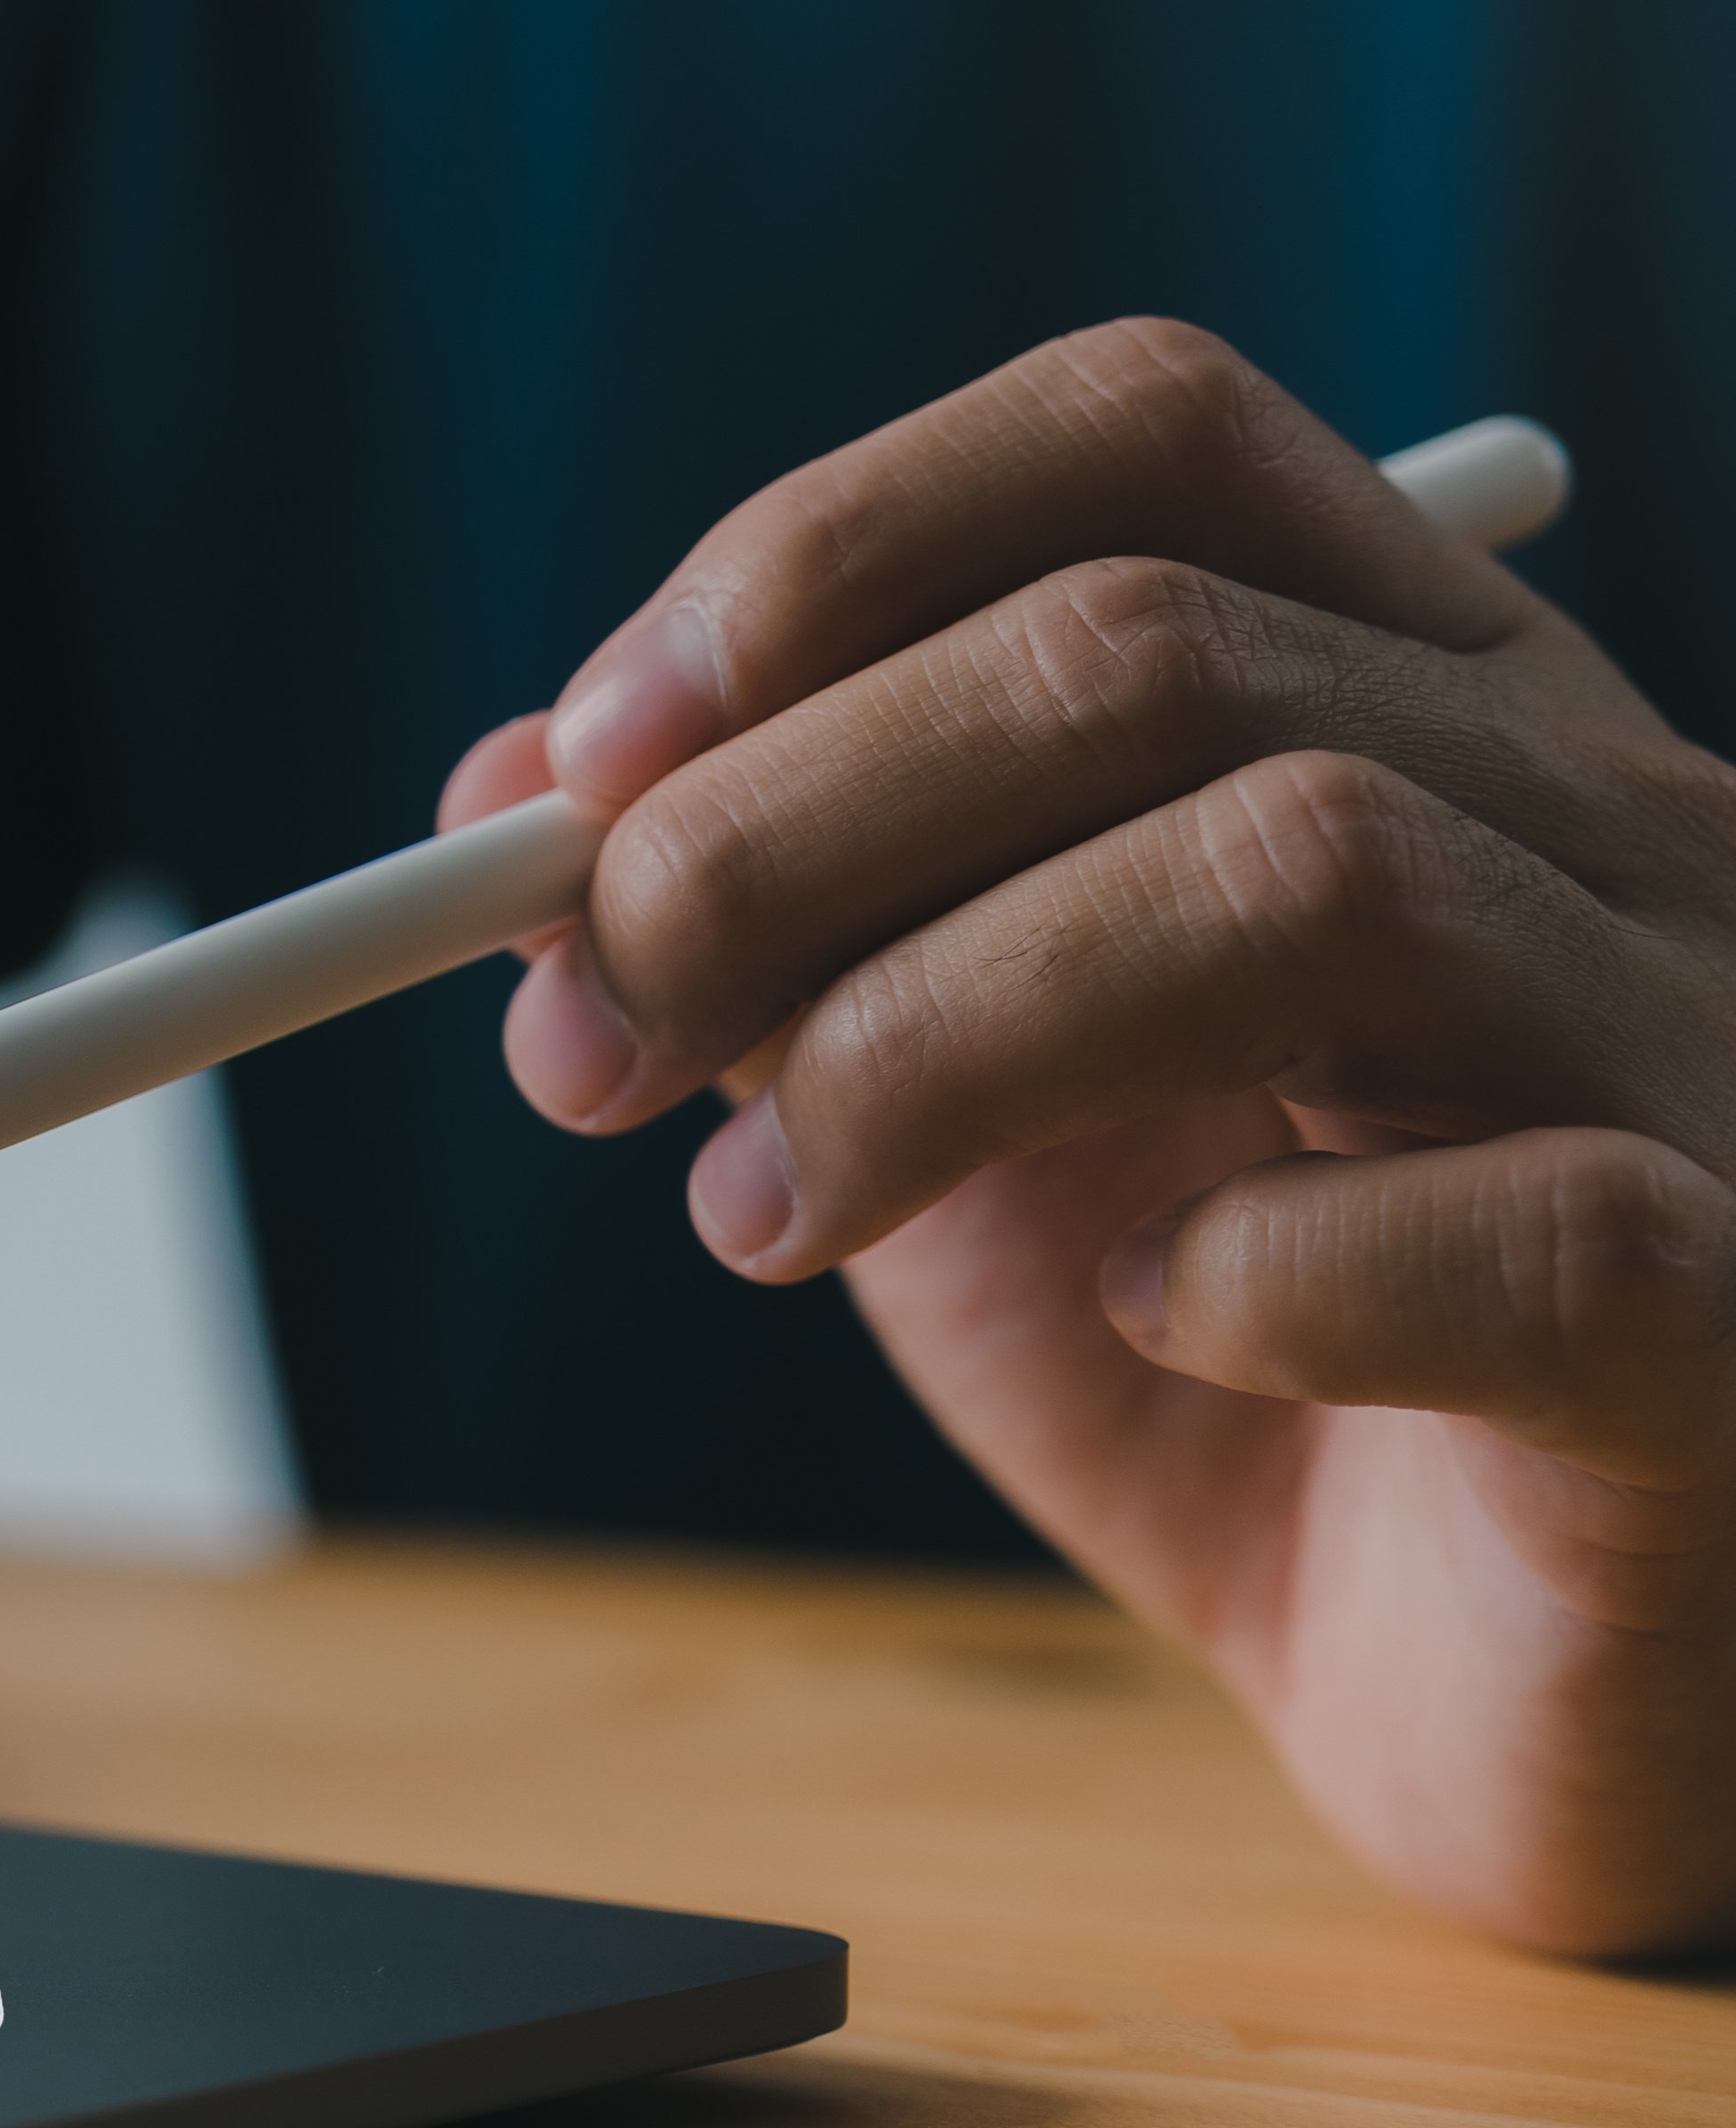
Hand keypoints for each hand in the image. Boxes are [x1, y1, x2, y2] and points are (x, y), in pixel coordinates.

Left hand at [460, 318, 1735, 1954]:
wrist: (1568, 1689)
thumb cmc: (1275, 1382)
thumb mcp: (971, 1123)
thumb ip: (788, 950)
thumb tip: (511, 790)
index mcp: (1417, 709)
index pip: (1137, 439)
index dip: (823, 557)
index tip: (577, 777)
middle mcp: (1602, 816)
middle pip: (1147, 647)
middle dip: (778, 833)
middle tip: (586, 1048)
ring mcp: (1708, 1051)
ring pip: (1311, 868)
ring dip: (932, 1035)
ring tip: (765, 1219)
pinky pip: (1525, 1227)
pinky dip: (1267, 1266)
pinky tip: (1154, 1324)